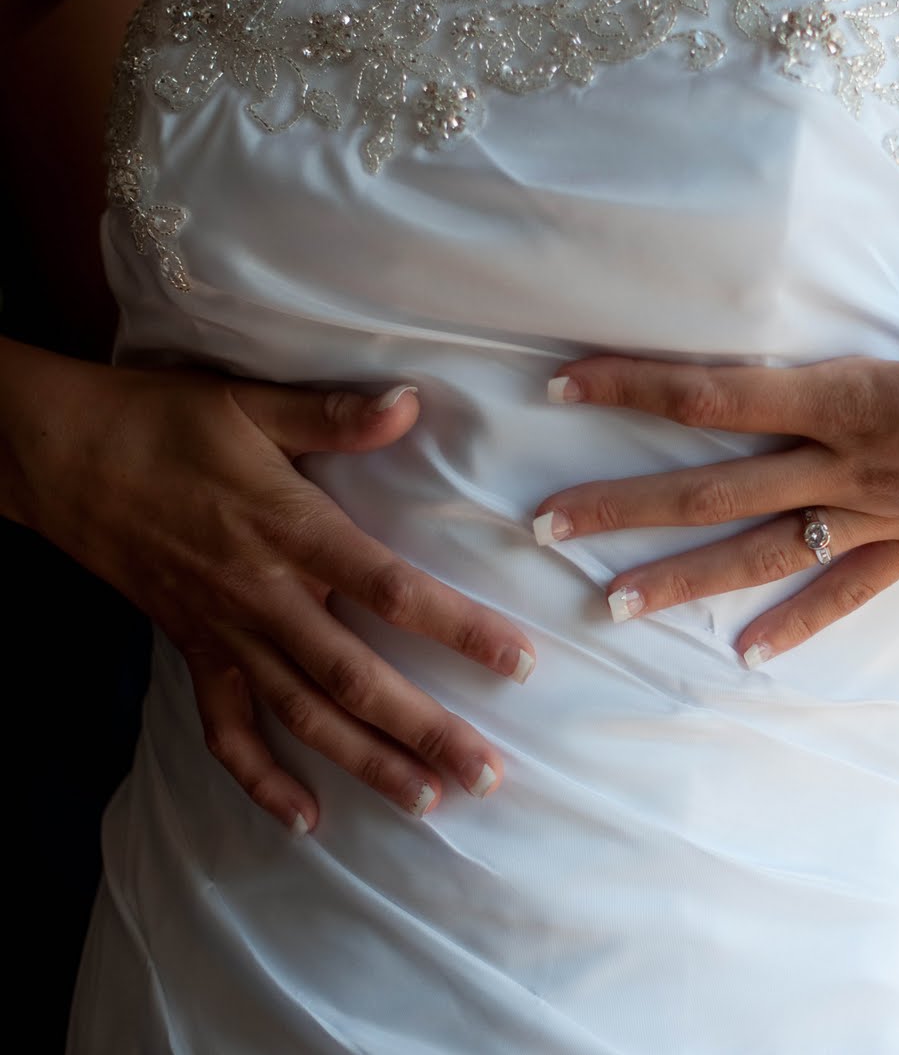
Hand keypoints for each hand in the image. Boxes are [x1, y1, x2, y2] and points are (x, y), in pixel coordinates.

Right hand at [10, 357, 537, 832]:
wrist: (57, 455)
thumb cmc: (162, 421)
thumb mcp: (251, 403)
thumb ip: (334, 416)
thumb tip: (411, 403)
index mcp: (291, 533)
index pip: (392, 592)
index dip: (459, 629)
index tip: (519, 663)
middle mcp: (263, 597)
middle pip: (355, 676)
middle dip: (424, 729)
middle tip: (487, 775)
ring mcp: (224, 633)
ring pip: (302, 715)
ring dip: (365, 763)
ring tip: (427, 804)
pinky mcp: (192, 651)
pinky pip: (225, 729)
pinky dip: (259, 778)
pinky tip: (304, 818)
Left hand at [533, 235, 898, 664]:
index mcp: (854, 396)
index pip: (720, 391)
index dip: (637, 386)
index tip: (563, 387)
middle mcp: (848, 465)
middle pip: (714, 487)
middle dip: (625, 505)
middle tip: (543, 524)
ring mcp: (877, 515)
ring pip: (760, 551)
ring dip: (682, 578)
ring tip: (611, 603)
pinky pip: (844, 591)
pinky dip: (795, 623)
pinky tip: (745, 656)